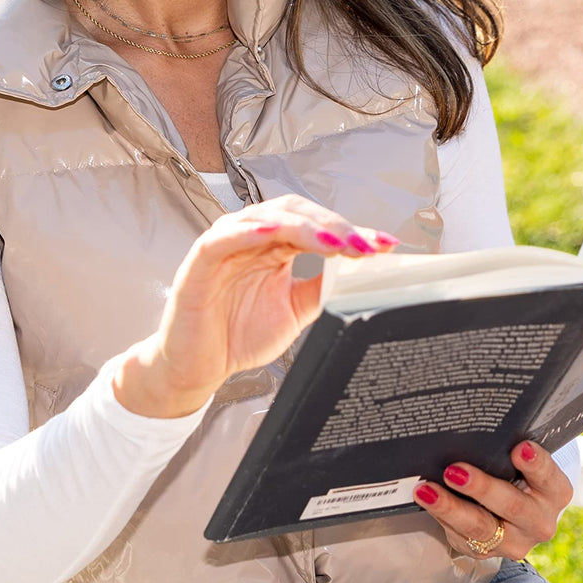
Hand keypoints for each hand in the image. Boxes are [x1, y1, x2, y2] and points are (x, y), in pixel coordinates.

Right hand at [113, 194, 399, 417]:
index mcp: (274, 244)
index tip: (385, 245)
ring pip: (264, 218)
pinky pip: (220, 239)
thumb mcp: (295, 310)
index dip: (351, 231)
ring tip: (333, 240)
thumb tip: (361, 270)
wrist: (197, 368)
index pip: (316, 224)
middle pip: (295, 213)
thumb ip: (322, 286)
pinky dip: (244, 232)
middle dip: (334, 226)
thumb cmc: (236, 333)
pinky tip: (269, 234)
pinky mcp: (198, 262)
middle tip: (364, 245)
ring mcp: (224, 245)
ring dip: (302, 226)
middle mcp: (250, 236)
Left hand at [413, 441, 572, 560]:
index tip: (519, 447)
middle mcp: (539, 521)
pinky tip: (426, 499)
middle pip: (512, 505)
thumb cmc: (518, 473)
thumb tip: (476, 423)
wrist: (514, 512)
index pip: (548, 476)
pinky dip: (441, 515)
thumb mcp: (524, 462)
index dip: (535, 463)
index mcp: (555, 492)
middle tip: (454, 471)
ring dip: (451, 507)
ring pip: (480, 527)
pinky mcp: (487, 552)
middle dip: (482, 487)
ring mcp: (514, 541)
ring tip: (427, 490)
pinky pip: (462, 535)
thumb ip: (510, 449)